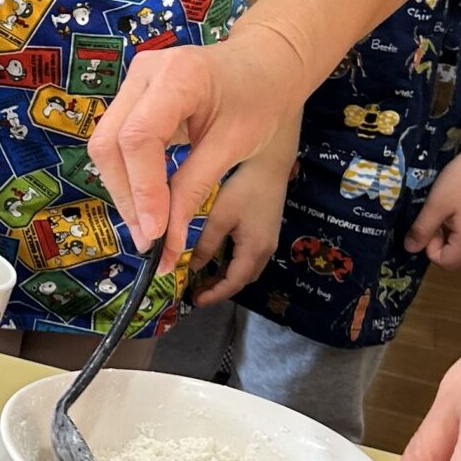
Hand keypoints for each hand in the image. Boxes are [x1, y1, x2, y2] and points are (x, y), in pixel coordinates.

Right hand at [90, 28, 308, 263]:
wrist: (266, 64)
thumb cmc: (261, 99)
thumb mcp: (234, 146)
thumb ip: (194, 188)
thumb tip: (165, 240)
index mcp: (176, 77)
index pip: (138, 138)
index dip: (142, 189)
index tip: (157, 233)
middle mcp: (144, 73)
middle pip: (110, 143)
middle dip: (126, 196)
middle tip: (149, 240)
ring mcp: (133, 82)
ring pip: (106, 145)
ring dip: (124, 191)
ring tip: (148, 229)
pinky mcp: (132, 97)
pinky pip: (117, 141)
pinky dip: (130, 177)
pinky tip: (147, 204)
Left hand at [188, 157, 288, 305]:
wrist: (271, 159)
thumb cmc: (244, 187)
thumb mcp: (219, 216)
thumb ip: (205, 244)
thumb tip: (189, 266)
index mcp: (255, 249)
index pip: (235, 283)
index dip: (215, 294)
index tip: (194, 301)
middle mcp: (266, 248)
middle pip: (243, 278)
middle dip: (220, 288)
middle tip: (196, 290)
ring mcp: (268, 238)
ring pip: (246, 267)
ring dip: (226, 274)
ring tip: (202, 276)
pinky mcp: (266, 227)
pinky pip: (248, 254)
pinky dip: (232, 261)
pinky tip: (216, 254)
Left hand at [405, 148, 460, 269]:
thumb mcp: (435, 205)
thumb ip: (421, 230)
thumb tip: (410, 249)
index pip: (445, 263)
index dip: (430, 248)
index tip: (430, 224)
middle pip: (457, 259)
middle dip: (441, 244)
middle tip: (437, 219)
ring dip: (451, 237)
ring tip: (447, 212)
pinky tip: (460, 208)